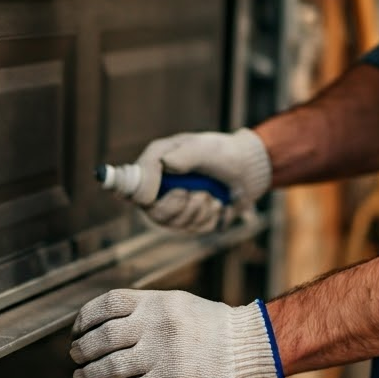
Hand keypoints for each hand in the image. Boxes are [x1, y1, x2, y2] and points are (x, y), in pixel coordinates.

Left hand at [69, 289, 282, 377]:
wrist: (248, 346)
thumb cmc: (213, 327)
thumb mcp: (178, 304)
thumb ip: (146, 312)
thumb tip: (109, 329)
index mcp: (156, 302)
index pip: (107, 305)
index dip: (84, 319)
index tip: (76, 331)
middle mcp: (156, 325)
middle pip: (102, 338)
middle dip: (82, 350)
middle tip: (75, 358)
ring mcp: (162, 354)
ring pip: (110, 367)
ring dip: (88, 376)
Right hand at [132, 129, 272, 232]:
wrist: (246, 170)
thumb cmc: (221, 153)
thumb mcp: (204, 148)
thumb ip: (184, 155)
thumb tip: (166, 165)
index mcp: (155, 164)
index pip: (132, 187)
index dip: (142, 195)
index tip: (160, 195)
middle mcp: (159, 187)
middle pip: (153, 212)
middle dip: (179, 206)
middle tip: (199, 193)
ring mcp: (173, 205)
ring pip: (174, 224)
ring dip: (198, 211)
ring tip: (211, 194)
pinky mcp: (188, 219)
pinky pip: (192, 229)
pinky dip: (208, 218)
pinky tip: (216, 204)